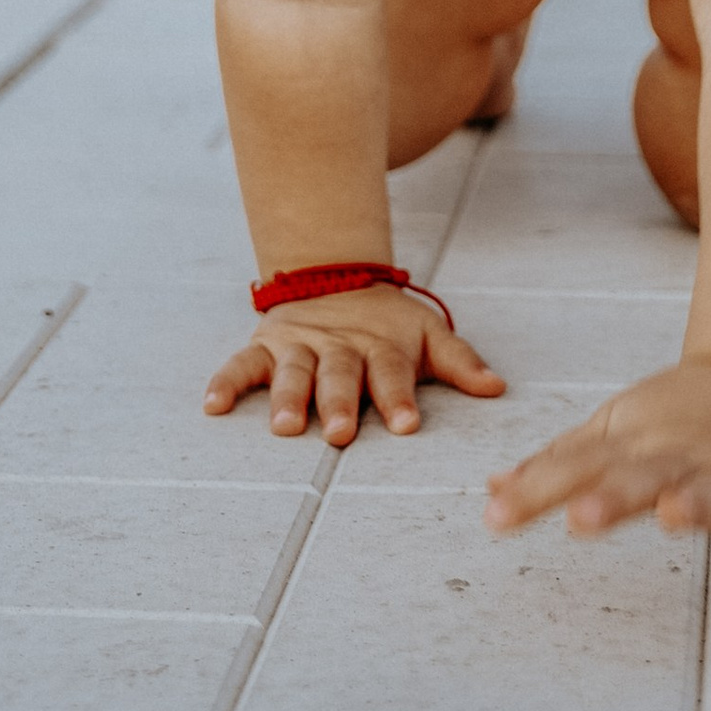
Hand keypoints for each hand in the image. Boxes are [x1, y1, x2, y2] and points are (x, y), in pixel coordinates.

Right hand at [204, 286, 505, 446]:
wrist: (336, 278)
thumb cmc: (387, 326)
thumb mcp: (426, 335)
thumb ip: (458, 362)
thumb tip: (497, 387)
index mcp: (380, 347)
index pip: (392, 373)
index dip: (399, 398)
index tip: (406, 424)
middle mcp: (339, 346)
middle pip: (340, 375)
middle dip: (340, 402)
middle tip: (342, 432)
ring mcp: (299, 345)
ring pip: (293, 372)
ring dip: (289, 399)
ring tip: (286, 427)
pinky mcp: (265, 346)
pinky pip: (241, 365)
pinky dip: (226, 383)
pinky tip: (213, 406)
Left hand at [483, 360, 710, 552]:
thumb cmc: (672, 420)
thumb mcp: (611, 434)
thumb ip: (556, 469)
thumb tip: (490, 493)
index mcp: (633, 446)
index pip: (578, 467)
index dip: (537, 491)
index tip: (495, 517)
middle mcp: (679, 457)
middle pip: (640, 478)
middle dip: (610, 498)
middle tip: (579, 518)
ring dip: (697, 504)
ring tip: (678, 518)